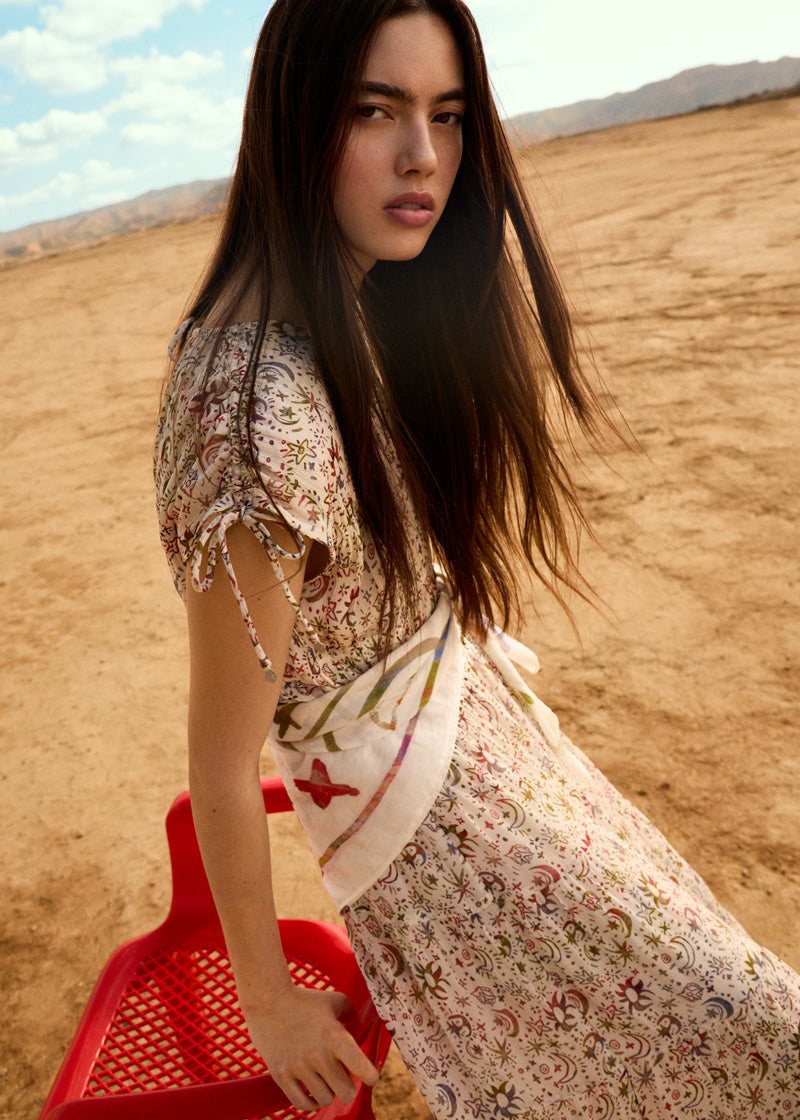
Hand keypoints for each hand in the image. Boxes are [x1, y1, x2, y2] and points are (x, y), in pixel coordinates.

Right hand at [245, 984, 380, 1110]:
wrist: (268, 999)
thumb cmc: (304, 999)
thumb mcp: (334, 1001)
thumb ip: (352, 1014)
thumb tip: (362, 1027)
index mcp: (336, 1037)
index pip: (363, 1070)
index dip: (371, 1076)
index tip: (369, 1074)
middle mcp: (319, 1056)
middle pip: (347, 1093)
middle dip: (348, 1086)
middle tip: (343, 1077)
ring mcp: (299, 1068)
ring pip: (325, 1100)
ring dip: (329, 1091)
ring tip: (325, 1080)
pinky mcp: (281, 1075)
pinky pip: (302, 1103)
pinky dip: (311, 1102)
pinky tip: (312, 1091)